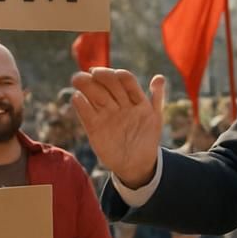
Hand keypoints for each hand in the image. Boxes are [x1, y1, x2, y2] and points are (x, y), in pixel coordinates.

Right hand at [69, 69, 164, 187]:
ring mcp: (105, 114)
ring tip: (78, 79)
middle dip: (100, 77)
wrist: (137, 164)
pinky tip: (76, 98)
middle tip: (92, 73)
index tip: (115, 73)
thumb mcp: (155, 118)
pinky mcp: (94, 126)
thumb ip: (157, 97)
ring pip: (94, 95)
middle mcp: (118, 103)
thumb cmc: (147, 138)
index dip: (118, 74)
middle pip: (107, 84)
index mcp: (133, 98)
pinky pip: (86, 114)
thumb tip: (160, 77)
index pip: (125, 80)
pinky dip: (80, 105)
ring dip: (85, 85)